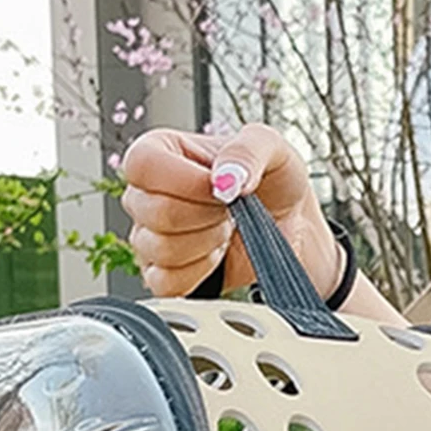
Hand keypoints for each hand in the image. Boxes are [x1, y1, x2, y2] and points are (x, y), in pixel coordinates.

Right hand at [120, 123, 343, 299]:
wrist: (287, 225)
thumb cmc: (273, 181)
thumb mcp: (271, 147)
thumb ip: (248, 150)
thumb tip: (225, 179)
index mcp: (161, 151)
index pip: (142, 164)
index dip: (183, 180)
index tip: (219, 188)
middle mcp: (146, 194)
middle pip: (155, 211)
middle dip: (206, 215)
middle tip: (229, 209)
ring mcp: (148, 239)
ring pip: (162, 249)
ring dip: (208, 242)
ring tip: (226, 229)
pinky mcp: (160, 277)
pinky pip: (167, 283)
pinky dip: (201, 271)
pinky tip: (216, 255)